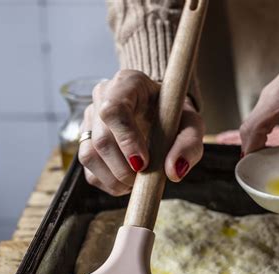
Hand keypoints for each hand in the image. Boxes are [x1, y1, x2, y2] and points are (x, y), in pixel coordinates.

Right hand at [79, 70, 204, 195]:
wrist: (161, 115)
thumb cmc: (175, 116)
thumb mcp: (191, 125)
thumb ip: (188, 145)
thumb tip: (174, 172)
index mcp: (128, 83)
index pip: (113, 109)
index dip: (126, 140)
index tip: (142, 163)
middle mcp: (102, 97)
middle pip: (101, 139)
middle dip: (123, 168)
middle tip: (145, 178)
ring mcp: (90, 120)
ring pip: (89, 156)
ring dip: (114, 179)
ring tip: (137, 182)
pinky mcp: (86, 143)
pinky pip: (89, 172)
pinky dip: (109, 184)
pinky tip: (127, 182)